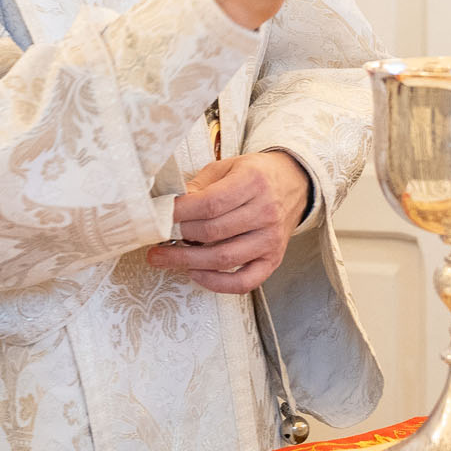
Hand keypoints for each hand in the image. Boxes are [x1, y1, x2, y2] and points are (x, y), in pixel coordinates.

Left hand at [146, 152, 311, 292]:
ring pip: (223, 258)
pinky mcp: (273, 259)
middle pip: (213, 232)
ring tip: (164, 257)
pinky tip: (196, 274)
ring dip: (187, 261)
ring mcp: (270, 239)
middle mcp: (265, 212)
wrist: (294, 183)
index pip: (210, 204)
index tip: (159, 216)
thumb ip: (199, 185)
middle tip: (156, 238)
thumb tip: (169, 204)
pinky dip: (217, 284)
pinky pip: (244, 282)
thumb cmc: (256, 175)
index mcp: (253, 182)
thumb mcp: (228, 167)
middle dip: (178, 236)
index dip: (179, 213)